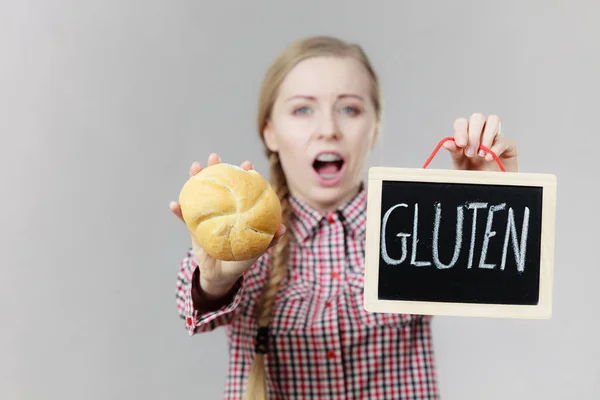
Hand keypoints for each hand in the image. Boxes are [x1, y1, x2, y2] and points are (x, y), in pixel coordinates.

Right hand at [169, 153, 285, 298]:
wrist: (220, 276)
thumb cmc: (240, 261)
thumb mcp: (256, 250)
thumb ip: (269, 240)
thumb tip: (282, 229)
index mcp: (236, 211)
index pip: (241, 189)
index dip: (243, 175)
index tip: (246, 164)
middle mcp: (221, 209)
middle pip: (218, 184)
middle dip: (216, 168)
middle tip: (215, 157)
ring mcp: (206, 216)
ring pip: (199, 194)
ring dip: (195, 179)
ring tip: (194, 167)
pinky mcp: (193, 227)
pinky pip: (184, 218)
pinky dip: (179, 211)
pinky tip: (173, 204)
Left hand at [443, 113, 517, 171]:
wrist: (487, 190)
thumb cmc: (473, 176)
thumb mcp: (460, 165)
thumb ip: (455, 153)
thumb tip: (446, 143)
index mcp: (466, 135)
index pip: (462, 123)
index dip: (461, 130)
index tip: (460, 145)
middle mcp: (480, 133)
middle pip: (477, 118)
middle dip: (473, 134)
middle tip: (470, 153)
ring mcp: (495, 137)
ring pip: (493, 120)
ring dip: (486, 136)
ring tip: (481, 155)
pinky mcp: (508, 146)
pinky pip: (504, 139)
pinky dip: (496, 148)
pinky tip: (490, 159)